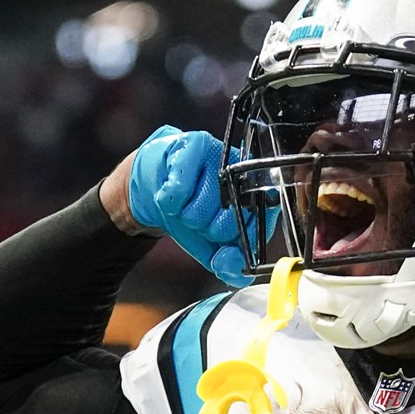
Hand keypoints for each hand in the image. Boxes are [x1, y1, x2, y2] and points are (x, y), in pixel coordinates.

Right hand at [129, 125, 274, 287]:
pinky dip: (168, 201)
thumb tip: (236, 269)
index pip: (261, 222)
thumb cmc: (188, 213)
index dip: (238, 238)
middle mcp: (245, 174)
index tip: (223, 240)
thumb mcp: (210, 246)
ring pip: (200, 209)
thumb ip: (227, 263)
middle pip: (227, 223)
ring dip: (184, 215)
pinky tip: (170, 191)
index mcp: (256, 197)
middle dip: (206, 229)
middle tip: (199, 217)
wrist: (153, 187)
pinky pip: (178, 191)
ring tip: (184, 202)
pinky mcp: (196, 144)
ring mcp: (222, 156)